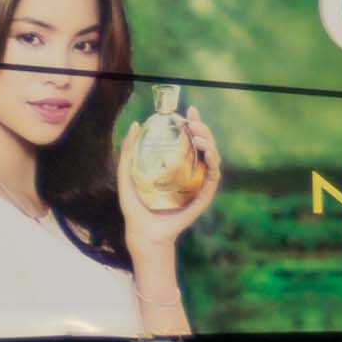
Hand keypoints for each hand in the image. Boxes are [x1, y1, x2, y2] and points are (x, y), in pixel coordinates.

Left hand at [116, 115, 221, 249]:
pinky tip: (207, 153)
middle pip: (204, 145)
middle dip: (202, 129)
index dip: (193, 123)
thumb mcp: (128, 173)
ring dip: (209, 144)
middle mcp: (191, 172)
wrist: (141, 231)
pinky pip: (213, 177)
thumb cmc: (135, 204)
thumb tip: (136, 124)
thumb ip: (129, 151)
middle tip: (192, 122)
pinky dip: (213, 163)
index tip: (188, 110)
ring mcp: (199, 184)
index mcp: (178, 165)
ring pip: (212, 158)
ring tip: (198, 136)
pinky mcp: (203, 197)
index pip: (190, 140)